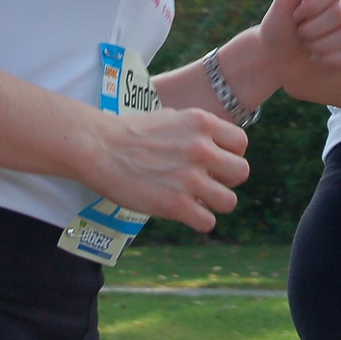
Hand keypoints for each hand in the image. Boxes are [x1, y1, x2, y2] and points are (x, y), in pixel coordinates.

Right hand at [81, 106, 249, 232]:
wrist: (98, 147)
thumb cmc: (129, 132)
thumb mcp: (170, 116)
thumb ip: (194, 129)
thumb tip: (212, 141)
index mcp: (201, 123)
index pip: (241, 144)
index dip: (229, 155)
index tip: (214, 162)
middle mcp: (201, 148)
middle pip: (242, 172)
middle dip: (227, 180)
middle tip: (208, 182)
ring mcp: (189, 178)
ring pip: (229, 201)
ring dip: (214, 204)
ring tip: (196, 200)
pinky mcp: (176, 205)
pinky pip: (208, 222)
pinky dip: (198, 221)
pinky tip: (184, 213)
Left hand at [262, 0, 340, 69]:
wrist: (273, 60)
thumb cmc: (277, 28)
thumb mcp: (284, 2)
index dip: (312, 5)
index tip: (295, 14)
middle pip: (340, 13)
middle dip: (312, 28)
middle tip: (299, 32)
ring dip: (319, 44)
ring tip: (307, 45)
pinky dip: (330, 59)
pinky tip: (318, 57)